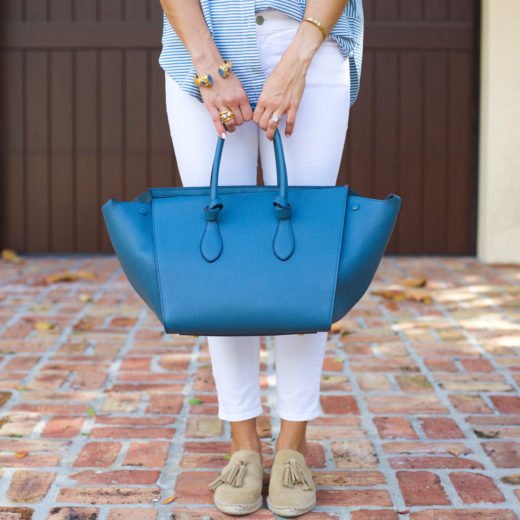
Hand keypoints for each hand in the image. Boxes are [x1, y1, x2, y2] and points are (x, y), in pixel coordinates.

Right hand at [195, 58, 252, 136]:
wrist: (210, 67)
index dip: (246, 118)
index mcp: (241, 96)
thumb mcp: (239, 86)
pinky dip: (221, 130)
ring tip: (230, 126)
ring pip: (230, 123)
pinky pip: (217, 122)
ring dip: (231, 127)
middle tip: (235, 119)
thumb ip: (242, 99)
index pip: (248, 116)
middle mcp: (232, 101)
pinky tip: (223, 135)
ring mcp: (221, 104)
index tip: (243, 117)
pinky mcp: (210, 106)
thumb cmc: (224, 76)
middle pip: (240, 121)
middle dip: (238, 122)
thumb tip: (244, 112)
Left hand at [253, 23, 321, 139]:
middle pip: (263, 124)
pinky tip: (287, 134)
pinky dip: (288, 130)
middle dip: (263, 129)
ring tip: (272, 137)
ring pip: (273, 126)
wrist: (293, 66)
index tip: (259, 122)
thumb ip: (264, 98)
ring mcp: (282, 106)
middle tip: (266, 130)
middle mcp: (271, 104)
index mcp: (263, 98)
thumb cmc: (280, 73)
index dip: (257, 122)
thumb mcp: (266, 86)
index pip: (256, 117)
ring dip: (272, 134)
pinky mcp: (293, 106)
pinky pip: (290, 123)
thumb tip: (263, 107)